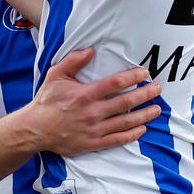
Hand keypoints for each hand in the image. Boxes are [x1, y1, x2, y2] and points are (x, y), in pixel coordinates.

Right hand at [27, 48, 162, 156]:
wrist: (36, 128)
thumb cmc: (46, 101)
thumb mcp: (55, 75)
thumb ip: (73, 61)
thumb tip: (91, 50)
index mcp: (84, 95)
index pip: (115, 84)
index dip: (132, 77)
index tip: (144, 73)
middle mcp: (92, 112)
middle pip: (126, 102)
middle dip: (145, 94)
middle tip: (157, 89)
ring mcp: (94, 129)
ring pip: (126, 122)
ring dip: (144, 115)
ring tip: (157, 109)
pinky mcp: (93, 143)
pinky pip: (118, 139)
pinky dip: (132, 134)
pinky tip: (142, 129)